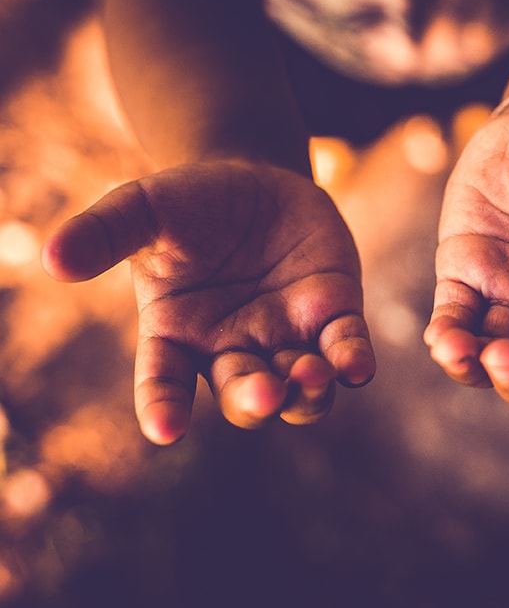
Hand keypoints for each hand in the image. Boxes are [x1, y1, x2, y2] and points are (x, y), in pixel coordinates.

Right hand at [42, 160, 373, 443]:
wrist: (255, 176)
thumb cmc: (189, 201)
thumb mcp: (142, 207)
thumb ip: (105, 233)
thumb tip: (52, 258)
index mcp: (178, 334)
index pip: (163, 383)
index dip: (162, 408)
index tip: (165, 431)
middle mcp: (232, 346)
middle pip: (241, 393)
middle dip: (253, 398)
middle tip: (262, 392)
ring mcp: (285, 334)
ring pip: (298, 387)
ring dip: (306, 392)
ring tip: (310, 375)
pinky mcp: (332, 312)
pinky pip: (344, 346)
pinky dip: (351, 360)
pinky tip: (357, 365)